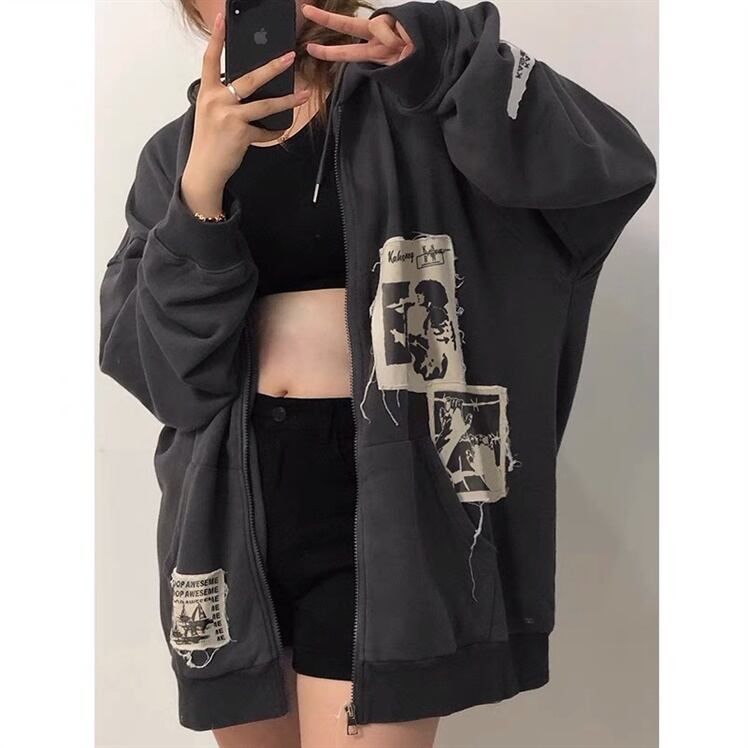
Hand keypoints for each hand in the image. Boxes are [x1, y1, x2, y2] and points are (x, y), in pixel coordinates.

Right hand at [181, 12, 310, 215]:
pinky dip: (272, 133)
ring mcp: (228, 116)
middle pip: (249, 78)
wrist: (204, 170)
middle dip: (272, 67)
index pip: (210, 59)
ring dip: (287, 100)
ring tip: (303, 94)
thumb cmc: (209, 142)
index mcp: (207, 92)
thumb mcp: (210, 114)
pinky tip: (277, 133)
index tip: (224, 18)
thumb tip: (248, 90)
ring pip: (265, 104)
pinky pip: (265, 131)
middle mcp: (216, 100)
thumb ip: (224, 99)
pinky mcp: (240, 133)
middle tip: (289, 57)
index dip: (217, 38)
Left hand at [301, 4, 413, 65]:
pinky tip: (409, 41)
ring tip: (405, 48)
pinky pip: (389, 27)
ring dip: (389, 40)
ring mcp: (387, 25)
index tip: (310, 48)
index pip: (347, 51)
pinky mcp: (398, 17)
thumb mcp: (395, 70)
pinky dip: (398, 37)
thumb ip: (384, 62)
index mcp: (374, 51)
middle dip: (326, 18)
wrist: (436, 56)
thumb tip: (390, 45)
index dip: (328, 51)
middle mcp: (377, 36)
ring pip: (375, 26)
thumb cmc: (415, 65)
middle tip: (305, 10)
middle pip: (348, 23)